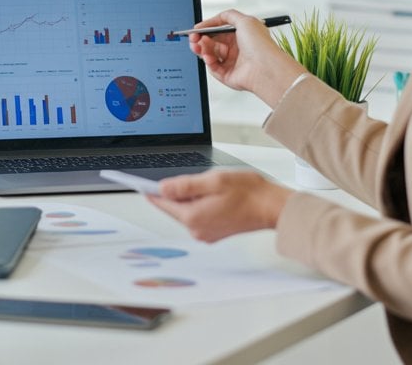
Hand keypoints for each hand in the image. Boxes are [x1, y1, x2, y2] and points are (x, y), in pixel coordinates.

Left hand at [147, 169, 292, 242]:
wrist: (272, 208)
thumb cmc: (249, 193)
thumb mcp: (213, 180)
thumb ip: (185, 185)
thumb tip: (162, 188)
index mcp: (193, 217)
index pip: (162, 203)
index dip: (151, 191)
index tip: (139, 184)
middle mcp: (197, 229)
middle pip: (174, 207)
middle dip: (178, 191)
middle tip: (197, 178)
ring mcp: (206, 233)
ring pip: (187, 210)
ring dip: (192, 197)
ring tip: (212, 186)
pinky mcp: (214, 233)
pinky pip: (198, 215)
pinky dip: (201, 204)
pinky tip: (216, 196)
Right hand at [188, 9, 307, 105]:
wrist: (264, 67)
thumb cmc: (260, 44)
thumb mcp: (245, 20)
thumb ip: (229, 15)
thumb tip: (218, 17)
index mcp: (241, 35)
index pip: (218, 30)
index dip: (206, 29)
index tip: (197, 29)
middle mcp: (236, 48)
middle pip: (212, 42)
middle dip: (200, 39)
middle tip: (193, 38)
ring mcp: (231, 62)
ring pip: (210, 54)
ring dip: (203, 48)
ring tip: (199, 46)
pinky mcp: (227, 75)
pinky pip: (212, 67)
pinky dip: (208, 61)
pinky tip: (208, 57)